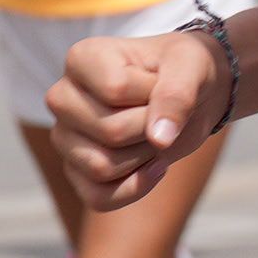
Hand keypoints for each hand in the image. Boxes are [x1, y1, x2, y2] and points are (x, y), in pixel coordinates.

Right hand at [49, 27, 226, 209]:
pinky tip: (155, 167)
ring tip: (155, 136)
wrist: (195, 94)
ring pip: (101, 167)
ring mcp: (64, 136)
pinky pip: (98, 198)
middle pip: (110, 132)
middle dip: (152, 130)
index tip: (162, 83)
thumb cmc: (186, 70)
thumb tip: (160, 140)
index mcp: (82, 59)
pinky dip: (136, 189)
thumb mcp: (192, 67)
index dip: (154, 94)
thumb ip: (177, 94)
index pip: (116, 90)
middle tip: (163, 114)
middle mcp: (62, 97)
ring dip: (146, 157)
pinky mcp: (74, 170)